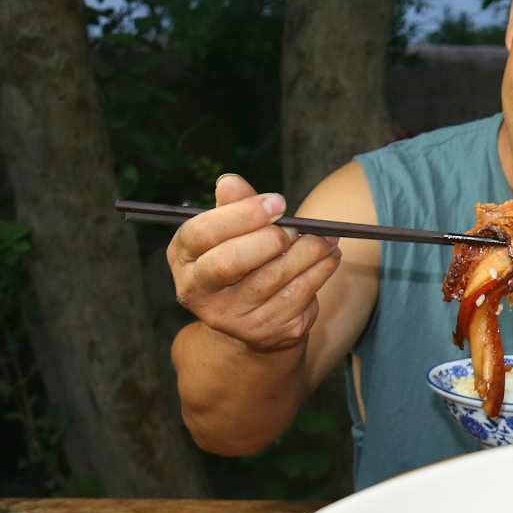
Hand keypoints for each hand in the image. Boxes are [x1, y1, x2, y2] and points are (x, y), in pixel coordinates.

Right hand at [167, 174, 340, 353]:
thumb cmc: (241, 260)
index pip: (202, 232)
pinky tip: (329, 257)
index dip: (243, 214)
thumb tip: (230, 182)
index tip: (278, 203)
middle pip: (230, 261)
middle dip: (271, 239)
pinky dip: (320, 271)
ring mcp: (229, 316)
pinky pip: (298, 295)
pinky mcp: (262, 330)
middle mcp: (197, 290)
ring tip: (326, 237)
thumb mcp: (231, 231)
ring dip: (308, 252)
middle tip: (296, 228)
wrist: (250, 318)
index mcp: (183, 257)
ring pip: (273, 278)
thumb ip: (234, 206)